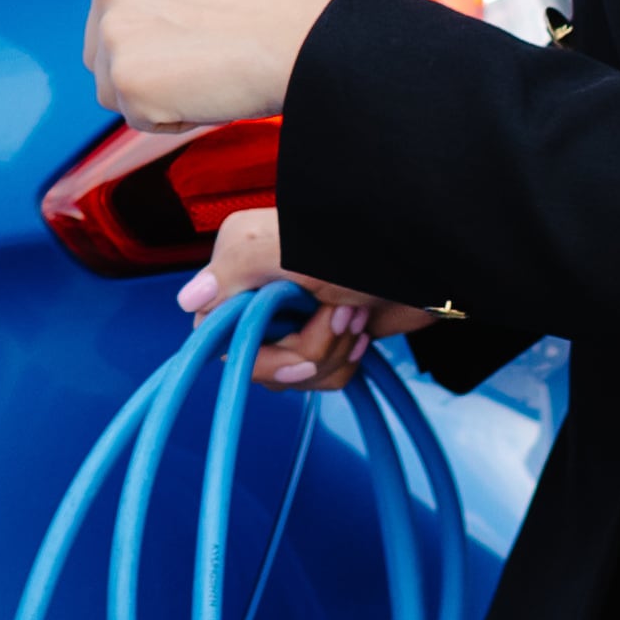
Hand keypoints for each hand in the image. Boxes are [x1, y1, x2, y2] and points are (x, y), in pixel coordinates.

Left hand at [85, 0, 348, 131]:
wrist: (310, 35)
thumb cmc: (275, 9)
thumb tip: (138, 36)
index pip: (118, 11)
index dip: (164, 35)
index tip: (206, 31)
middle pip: (103, 51)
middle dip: (148, 66)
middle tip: (207, 59)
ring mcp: (115, 29)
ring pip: (113, 89)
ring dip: (158, 93)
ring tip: (210, 71)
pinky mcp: (126, 79)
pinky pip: (139, 120)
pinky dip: (173, 118)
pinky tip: (210, 90)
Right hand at [175, 209, 436, 391]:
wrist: (432, 258)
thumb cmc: (364, 242)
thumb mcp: (289, 248)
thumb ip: (233, 268)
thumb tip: (188, 302)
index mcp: (242, 267)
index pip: (216, 334)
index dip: (255, 353)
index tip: (294, 349)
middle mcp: (262, 293)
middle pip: (254, 361)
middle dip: (303, 351)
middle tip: (336, 313)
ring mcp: (296, 318)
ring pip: (290, 375)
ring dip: (330, 353)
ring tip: (355, 313)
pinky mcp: (329, 338)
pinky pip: (321, 377)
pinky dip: (345, 361)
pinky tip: (364, 329)